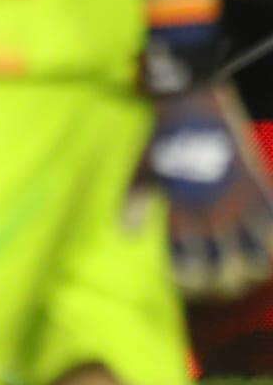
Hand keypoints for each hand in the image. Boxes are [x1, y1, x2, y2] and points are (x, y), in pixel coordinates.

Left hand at [125, 81, 272, 299]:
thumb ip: (133, 204)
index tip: (190, 279)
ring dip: (251, 267)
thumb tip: (127, 235)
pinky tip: (266, 244)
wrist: (192, 102)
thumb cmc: (161, 137)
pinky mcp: (258, 187)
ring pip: (254, 261)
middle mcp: (209, 217)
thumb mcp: (141, 171)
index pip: (187, 268)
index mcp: (178, 215)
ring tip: (245, 265)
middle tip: (220, 277)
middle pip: (224, 274)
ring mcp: (237, 205)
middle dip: (222, 282)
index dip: (189, 280)